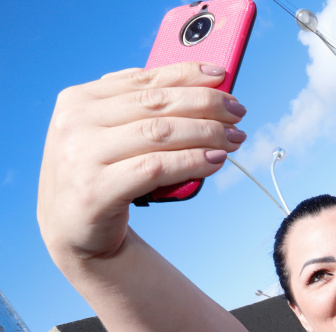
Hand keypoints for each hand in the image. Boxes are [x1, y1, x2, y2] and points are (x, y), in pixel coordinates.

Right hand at [37, 62, 245, 262]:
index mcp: (78, 100)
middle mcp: (76, 123)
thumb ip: (140, 109)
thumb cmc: (102, 175)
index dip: (188, 75)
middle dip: (206, 105)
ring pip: (161, 133)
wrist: (74, 229)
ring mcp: (83, 156)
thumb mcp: (111, 134)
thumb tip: (201, 88)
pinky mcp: (97, 190)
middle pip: (157, 105)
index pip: (144, 80)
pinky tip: (216, 160)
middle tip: (237, 113)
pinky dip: (192, 161)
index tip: (222, 76)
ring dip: (207, 133)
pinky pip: (157, 168)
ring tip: (234, 138)